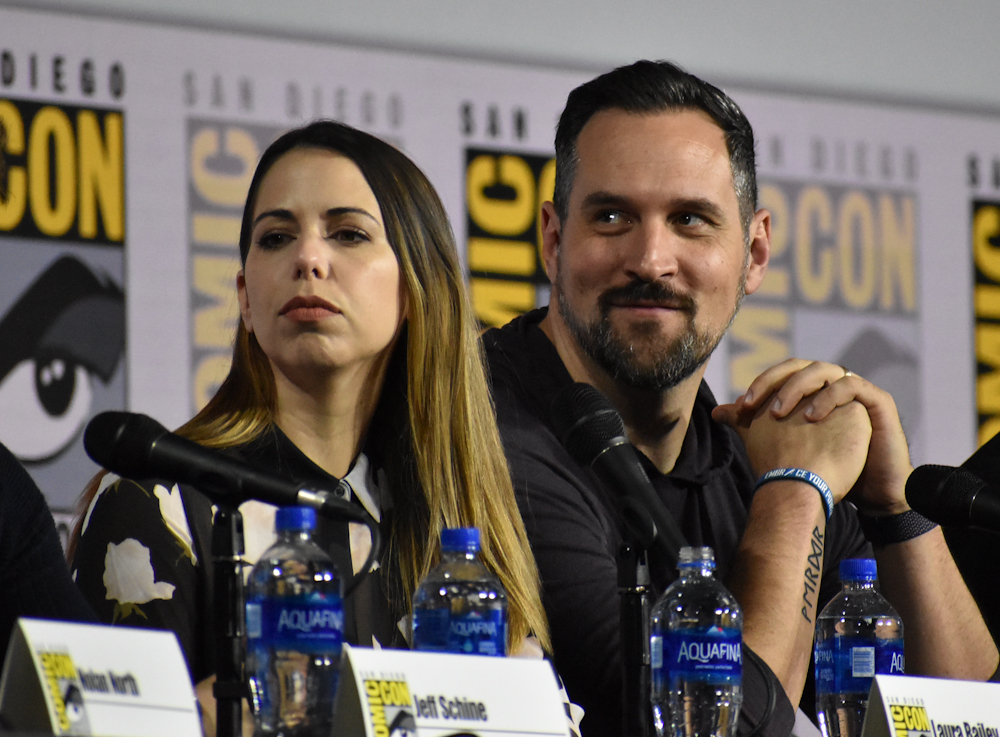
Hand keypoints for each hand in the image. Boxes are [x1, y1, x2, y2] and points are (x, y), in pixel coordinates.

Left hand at [717, 358, 912, 513]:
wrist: (868, 491)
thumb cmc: (828, 467)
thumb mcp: (785, 443)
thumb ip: (753, 425)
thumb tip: (718, 413)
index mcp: (813, 390)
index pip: (783, 373)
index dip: (761, 384)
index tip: (741, 407)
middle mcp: (833, 383)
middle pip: (800, 366)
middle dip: (774, 382)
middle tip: (754, 406)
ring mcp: (856, 389)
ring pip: (824, 369)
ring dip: (798, 387)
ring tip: (780, 414)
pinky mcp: (877, 400)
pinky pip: (852, 385)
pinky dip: (829, 397)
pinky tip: (811, 418)